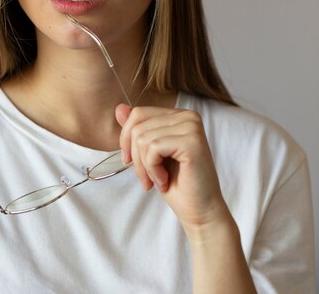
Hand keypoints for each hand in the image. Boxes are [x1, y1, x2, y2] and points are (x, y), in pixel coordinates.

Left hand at [116, 104, 231, 236]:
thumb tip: (119, 108)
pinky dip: (153, 169)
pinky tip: (165, 181)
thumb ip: (137, 129)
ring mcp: (192, 126)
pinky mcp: (192, 141)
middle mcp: (187, 116)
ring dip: (145, 167)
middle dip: (135, 157)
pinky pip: (154, 148)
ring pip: (143, 138)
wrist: (199, 211)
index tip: (130, 162)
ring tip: (158, 181)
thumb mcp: (149, 154)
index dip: (126, 139)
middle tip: (147, 179)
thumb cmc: (176, 184)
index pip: (138, 113)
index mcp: (178, 116)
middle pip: (138, 126)